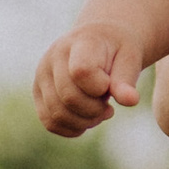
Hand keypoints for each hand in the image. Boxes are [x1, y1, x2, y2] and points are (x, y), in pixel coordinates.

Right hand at [34, 22, 144, 137]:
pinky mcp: (38, 92)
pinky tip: (88, 119)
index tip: (109, 85)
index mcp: (79, 42)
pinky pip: (50, 122)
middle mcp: (53, 57)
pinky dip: (72, 128)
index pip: (81, 72)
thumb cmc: (118, 49)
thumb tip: (131, 101)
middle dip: (95, 110)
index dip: (99, 88)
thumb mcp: (130, 58)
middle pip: (69, 98)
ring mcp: (42, 75)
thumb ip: (126, 80)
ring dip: (85, 121)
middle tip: (108, 104)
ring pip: (57, 114)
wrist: (100, 39)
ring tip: (100, 111)